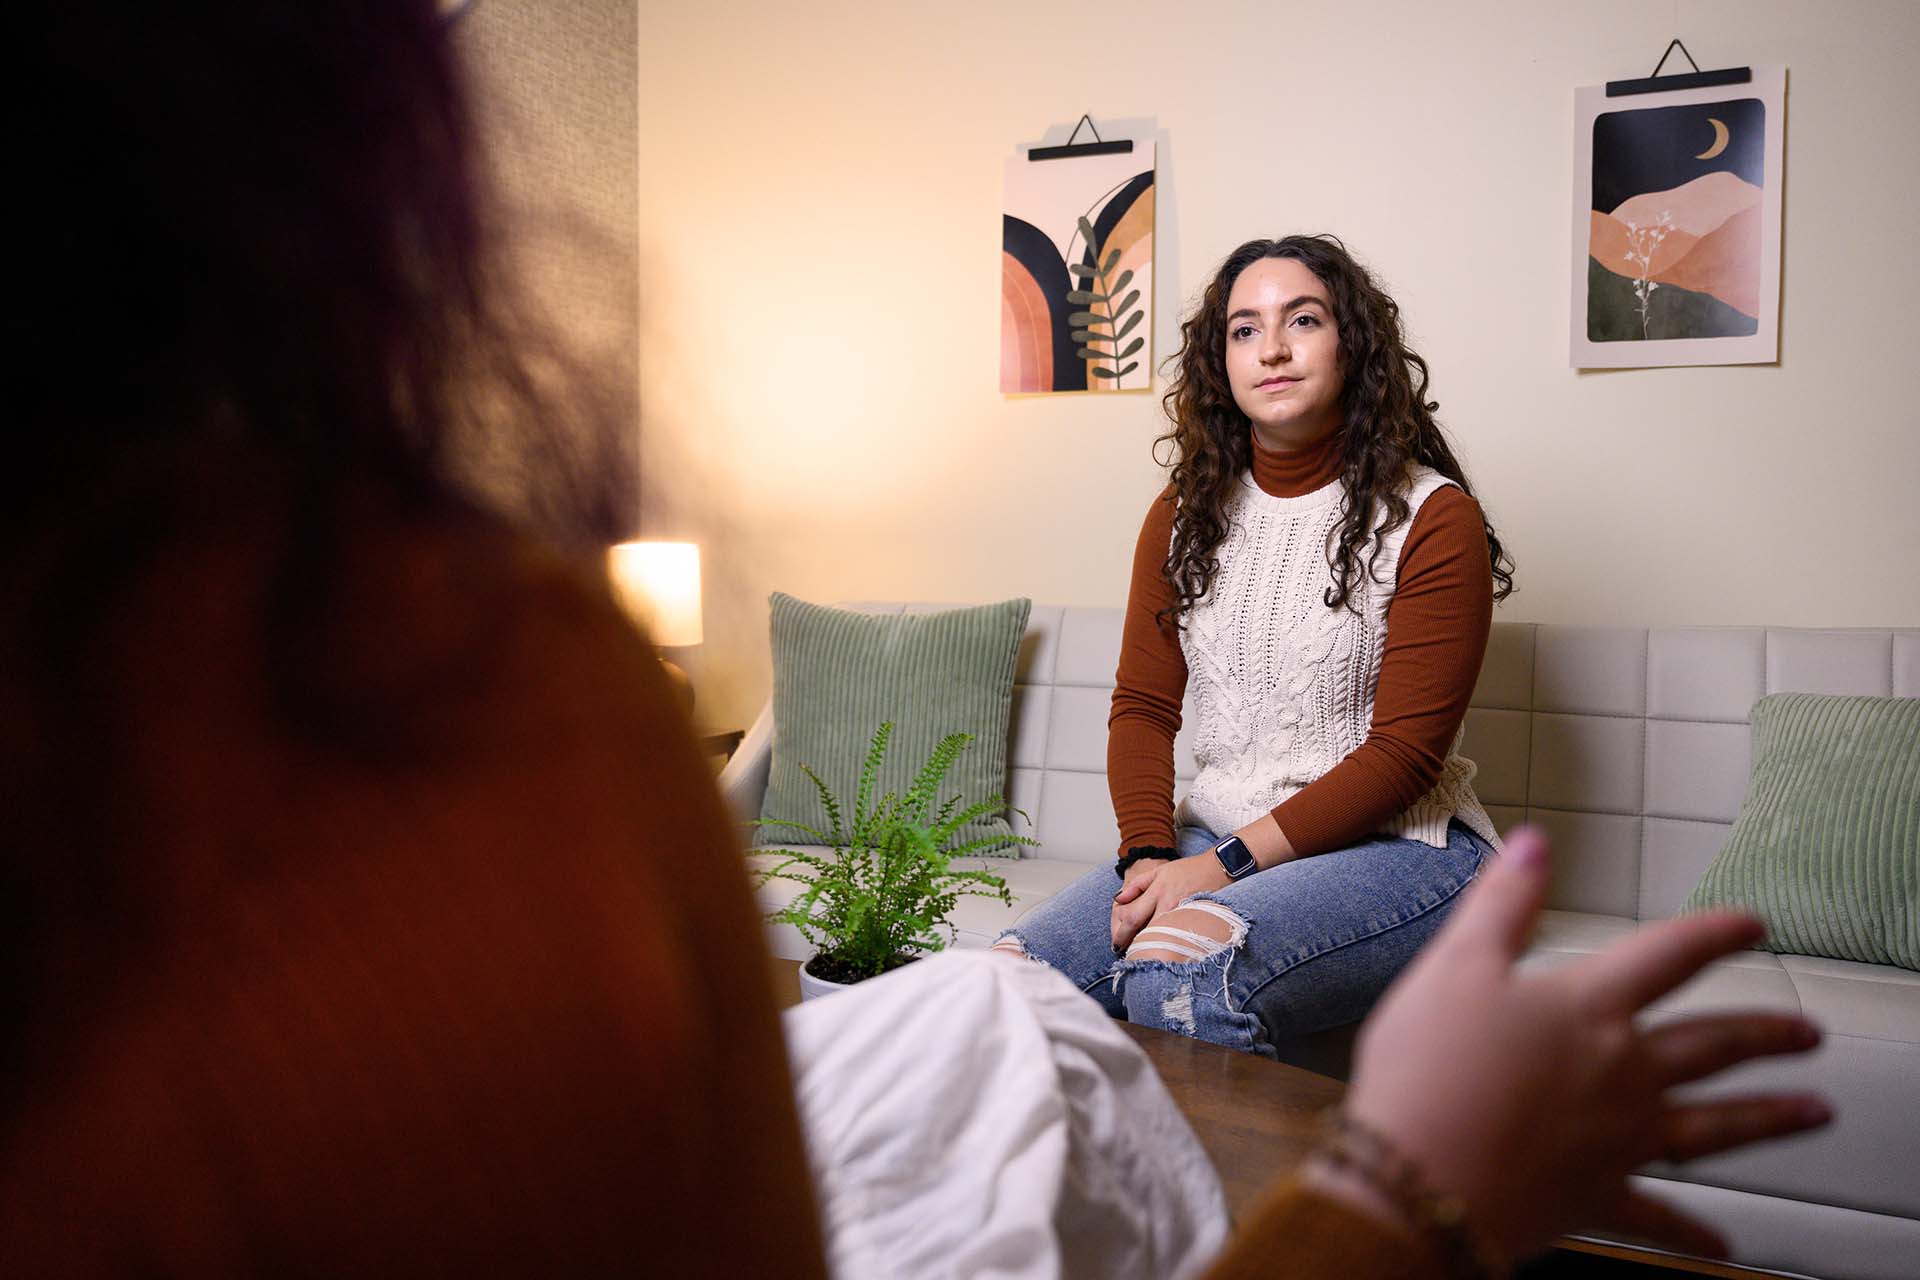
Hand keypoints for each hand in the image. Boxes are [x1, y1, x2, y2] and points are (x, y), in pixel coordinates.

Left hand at [1111, 852, 1228, 951]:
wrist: (1219, 868)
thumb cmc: (1188, 870)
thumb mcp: (1159, 871)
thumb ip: (1136, 885)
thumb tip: (1117, 899)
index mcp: (1157, 892)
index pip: (1133, 918)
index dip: (1122, 934)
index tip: (1116, 945)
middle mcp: (1169, 904)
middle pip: (1147, 932)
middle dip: (1136, 946)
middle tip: (1129, 955)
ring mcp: (1184, 914)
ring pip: (1163, 937)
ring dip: (1153, 947)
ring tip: (1145, 955)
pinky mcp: (1198, 921)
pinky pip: (1180, 937)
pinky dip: (1171, 944)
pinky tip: (1167, 950)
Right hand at [1330, 827, 1829, 1267]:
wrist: (1419, 1177)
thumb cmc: (1429, 1066)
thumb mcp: (1456, 965)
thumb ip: (1502, 904)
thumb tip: (1537, 844)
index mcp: (1588, 1005)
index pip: (1667, 956)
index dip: (1714, 935)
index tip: (1753, 924)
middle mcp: (1623, 1071)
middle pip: (1711, 1045)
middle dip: (1765, 1035)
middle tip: (1810, 1035)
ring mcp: (1620, 1139)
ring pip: (1714, 1126)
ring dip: (1769, 1118)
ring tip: (1815, 1112)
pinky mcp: (1599, 1197)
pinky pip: (1659, 1218)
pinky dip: (1694, 1235)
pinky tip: (1725, 1247)